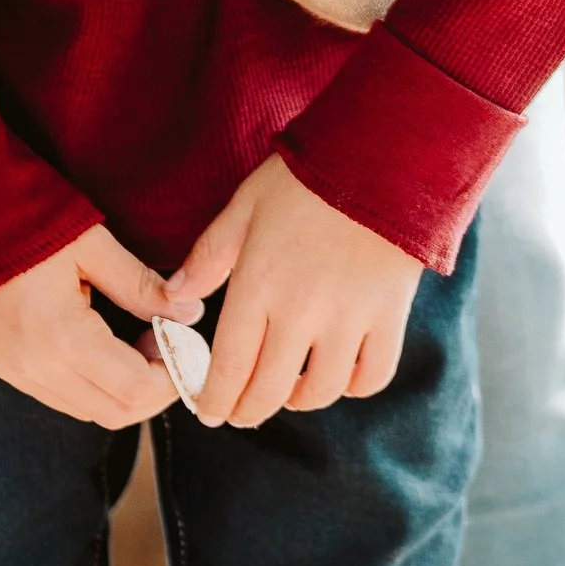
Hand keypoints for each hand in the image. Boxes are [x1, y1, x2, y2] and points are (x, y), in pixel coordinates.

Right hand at [0, 224, 203, 426]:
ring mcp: (14, 374)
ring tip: (137, 341)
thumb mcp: (91, 244)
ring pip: (88, 411)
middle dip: (154, 390)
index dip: (171, 376)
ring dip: (123, 391)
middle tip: (167, 345)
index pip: (136, 389)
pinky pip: (60, 397)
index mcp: (62, 338)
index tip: (185, 345)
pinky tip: (103, 346)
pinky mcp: (1, 369)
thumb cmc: (27, 221)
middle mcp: (36, 369)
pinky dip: (92, 386)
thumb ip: (141, 285)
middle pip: (116, 413)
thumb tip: (191, 313)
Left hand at [171, 155, 419, 426]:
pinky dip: (352, 386)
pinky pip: (371, 375)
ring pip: (319, 392)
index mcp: (259, 284)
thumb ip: (209, 255)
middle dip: (247, 410)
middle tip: (239, 412)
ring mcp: (349, 318)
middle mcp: (302, 311)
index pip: (229, 366)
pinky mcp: (389, 316)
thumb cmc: (305, 175)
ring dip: (296, 401)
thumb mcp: (245, 205)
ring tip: (286, 391)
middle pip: (268, 391)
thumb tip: (174, 296)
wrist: (382, 153)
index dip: (215, 399)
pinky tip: (337, 375)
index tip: (209, 411)